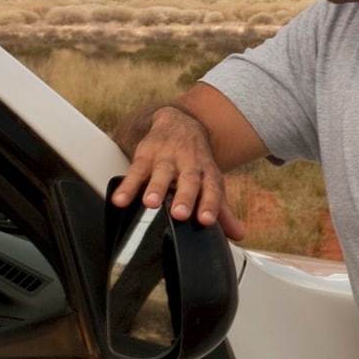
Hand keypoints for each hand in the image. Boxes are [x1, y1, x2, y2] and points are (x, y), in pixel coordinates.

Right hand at [111, 103, 244, 238]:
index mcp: (207, 172)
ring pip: (162, 172)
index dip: (210, 204)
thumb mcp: (210, 181)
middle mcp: (189, 164)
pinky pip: (136, 170)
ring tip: (149, 203)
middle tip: (179, 214)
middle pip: (188, 180)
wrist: (180, 123)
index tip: (207, 221)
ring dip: (155, 187)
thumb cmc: (195, 161)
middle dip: (184, 196)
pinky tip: (120, 200)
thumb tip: (239, 236)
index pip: (212, 188)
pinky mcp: (146, 154)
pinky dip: (127, 186)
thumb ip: (222, 210)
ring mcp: (167, 158)